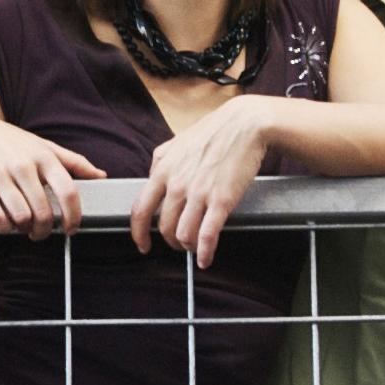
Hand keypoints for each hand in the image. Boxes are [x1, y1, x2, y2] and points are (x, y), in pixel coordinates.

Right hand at [0, 114, 101, 239]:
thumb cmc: (11, 142)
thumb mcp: (43, 145)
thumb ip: (73, 161)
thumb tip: (101, 176)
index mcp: (43, 157)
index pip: (68, 192)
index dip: (73, 216)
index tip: (71, 229)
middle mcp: (23, 166)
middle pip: (44, 212)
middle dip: (45, 230)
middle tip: (41, 231)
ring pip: (21, 217)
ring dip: (24, 229)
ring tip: (23, 226)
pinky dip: (3, 228)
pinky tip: (5, 224)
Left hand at [131, 97, 276, 265]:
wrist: (245, 125)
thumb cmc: (214, 131)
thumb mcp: (177, 142)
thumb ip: (161, 162)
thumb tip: (152, 178)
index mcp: (163, 170)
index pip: (141, 209)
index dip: (139, 233)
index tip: (143, 244)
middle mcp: (177, 184)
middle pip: (164, 227)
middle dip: (170, 241)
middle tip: (178, 244)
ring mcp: (199, 193)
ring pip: (183, 235)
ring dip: (187, 247)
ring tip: (194, 247)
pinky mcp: (221, 201)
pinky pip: (207, 236)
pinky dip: (205, 253)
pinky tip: (206, 259)